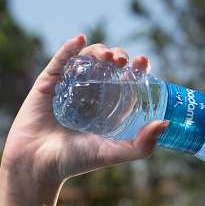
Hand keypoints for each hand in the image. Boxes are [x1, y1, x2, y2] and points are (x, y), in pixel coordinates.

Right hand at [0, 34, 168, 191]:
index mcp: (106, 107)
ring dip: (99, 51)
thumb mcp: (112, 153)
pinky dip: (69, 48)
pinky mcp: (46, 84)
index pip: (124, 81)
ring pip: (86, 59)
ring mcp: (67, 86)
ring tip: (108, 56)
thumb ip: (140, 146)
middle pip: (107, 66)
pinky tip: (80, 40)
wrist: (38, 165)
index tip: (143, 62)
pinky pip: (58, 61)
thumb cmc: (75, 162)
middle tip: (123, 61)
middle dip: (118, 56)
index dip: (135, 69)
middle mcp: (89, 94)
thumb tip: (166, 124)